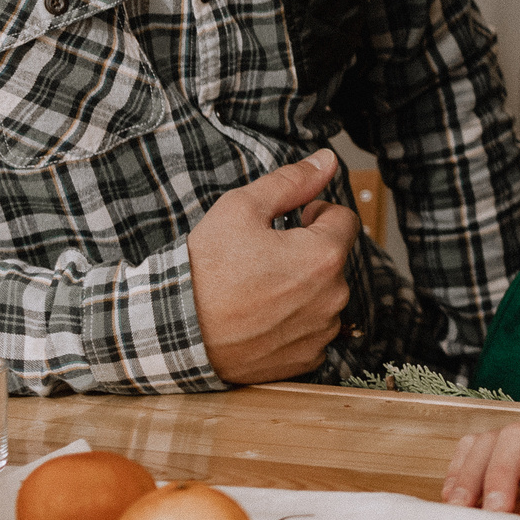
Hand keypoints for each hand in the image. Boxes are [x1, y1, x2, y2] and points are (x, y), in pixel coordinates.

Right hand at [189, 149, 357, 383]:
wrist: (177, 334)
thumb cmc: (206, 270)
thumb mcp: (240, 209)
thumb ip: (291, 181)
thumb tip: (327, 160)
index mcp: (324, 255)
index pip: (343, 218)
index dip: (314, 215)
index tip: (289, 223)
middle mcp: (333, 296)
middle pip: (333, 258)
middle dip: (307, 252)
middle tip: (263, 258)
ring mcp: (321, 331)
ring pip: (324, 294)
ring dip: (302, 287)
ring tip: (258, 289)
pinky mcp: (307, 359)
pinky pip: (312, 328)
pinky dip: (294, 321)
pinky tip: (262, 317)